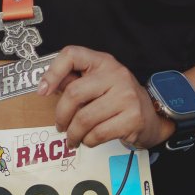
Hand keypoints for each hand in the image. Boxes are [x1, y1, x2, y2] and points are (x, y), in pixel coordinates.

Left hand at [36, 47, 172, 150]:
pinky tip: (88, 140)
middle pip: (74, 93)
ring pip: (85, 118)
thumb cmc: (117, 99)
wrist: (151, 116)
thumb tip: (46, 86)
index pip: (72, 54)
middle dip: (61, 115)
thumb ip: (74, 81)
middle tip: (60, 126)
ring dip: (73, 133)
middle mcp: (116, 74)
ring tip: (72, 138)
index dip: (53, 72)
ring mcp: (126, 96)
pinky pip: (98, 133)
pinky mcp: (133, 118)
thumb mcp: (97, 83)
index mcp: (103, 61)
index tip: (42, 91)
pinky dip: (88, 140)